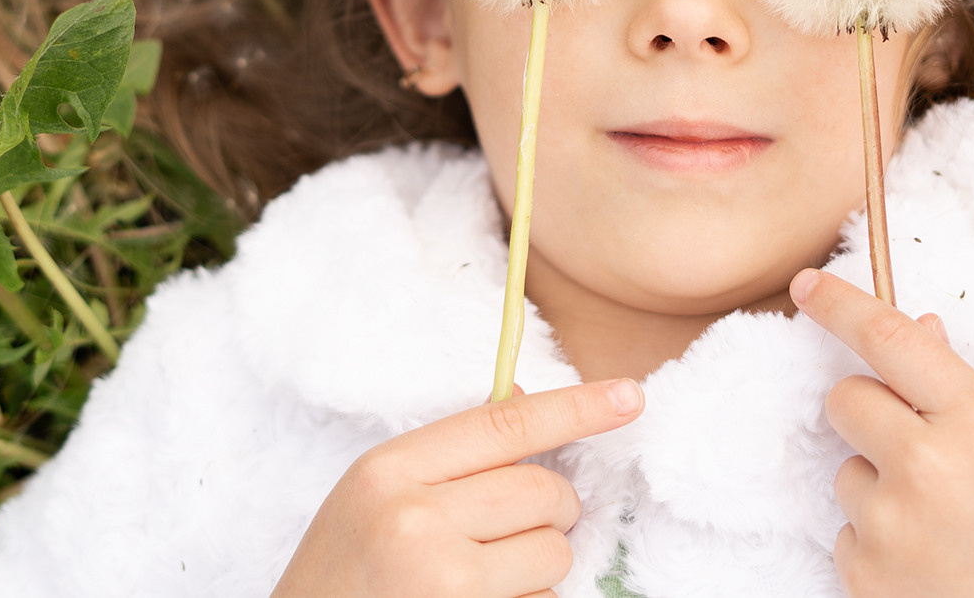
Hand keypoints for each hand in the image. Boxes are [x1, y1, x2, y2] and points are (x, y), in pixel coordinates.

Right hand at [271, 377, 643, 597]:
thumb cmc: (341, 577)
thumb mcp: (371, 497)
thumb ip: (445, 455)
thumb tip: (524, 397)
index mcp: (390, 471)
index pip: (507, 424)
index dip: (578, 408)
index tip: (632, 396)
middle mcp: (417, 521)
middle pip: (545, 494)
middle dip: (546, 517)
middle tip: (498, 539)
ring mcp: (445, 583)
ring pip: (554, 556)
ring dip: (536, 572)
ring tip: (475, 584)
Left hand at [791, 268, 973, 597]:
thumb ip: (965, 396)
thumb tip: (920, 330)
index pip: (890, 339)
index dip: (841, 305)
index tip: (808, 286)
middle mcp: (922, 465)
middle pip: (847, 400)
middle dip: (870, 413)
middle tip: (913, 446)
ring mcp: (889, 524)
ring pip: (848, 473)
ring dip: (882, 490)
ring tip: (943, 527)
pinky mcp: (865, 576)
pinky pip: (847, 535)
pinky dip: (878, 546)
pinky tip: (929, 565)